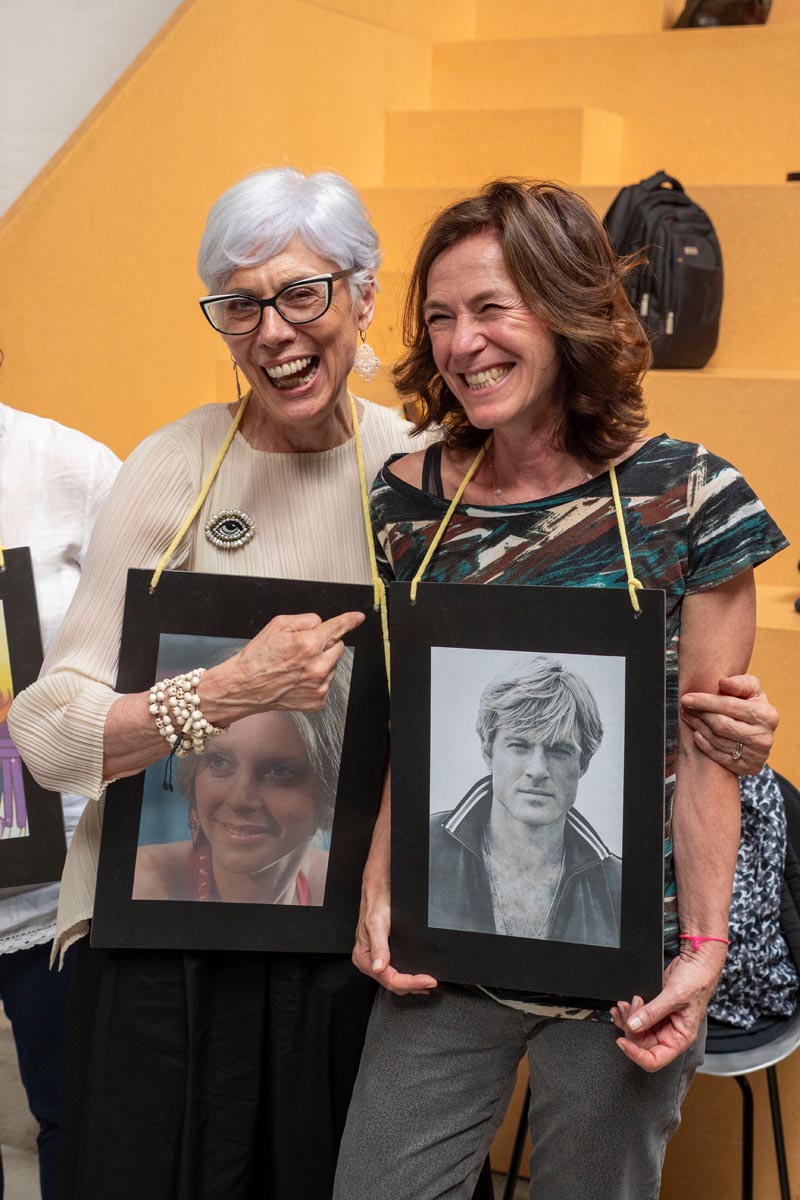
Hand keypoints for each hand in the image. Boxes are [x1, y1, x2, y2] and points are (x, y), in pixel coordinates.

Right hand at [201, 610, 363, 724]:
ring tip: (295, 666)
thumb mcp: (278, 625)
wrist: (243, 687)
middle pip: (338, 646)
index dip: (350, 620)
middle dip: (325, 644)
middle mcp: (318, 666)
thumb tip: (323, 623)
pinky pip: (326, 682)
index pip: (338, 628)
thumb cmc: (257, 656)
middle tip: (302, 648)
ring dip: (321, 662)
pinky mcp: (317, 700)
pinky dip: (315, 679)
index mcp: (309, 644)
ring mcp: (319, 686)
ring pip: (333, 665)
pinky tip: (297, 679)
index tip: (358, 617)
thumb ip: (306, 620)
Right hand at [352, 870, 436, 996]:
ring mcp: (376, 960)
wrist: (378, 892)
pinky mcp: (383, 956)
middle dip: (414, 986)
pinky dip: (408, 979)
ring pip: (394, 981)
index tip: (427, 980)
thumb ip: (379, 947)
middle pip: (392, 983)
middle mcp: (369, 962)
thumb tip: (379, 967)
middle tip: (432, 982)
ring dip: (412, 985)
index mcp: (364, 957)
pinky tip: (418, 978)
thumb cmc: (376, 905)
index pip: (388, 979)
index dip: (410, 982)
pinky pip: (395, 973)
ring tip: (428, 984)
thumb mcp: (377, 924)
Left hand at [610, 947, 723, 1071]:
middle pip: (641, 1044)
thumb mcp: (674, 997)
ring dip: (626, 1019)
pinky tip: (623, 1005)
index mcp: (680, 1038)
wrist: (697, 961)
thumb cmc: (697, 981)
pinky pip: (636, 1017)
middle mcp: (670, 1033)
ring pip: (636, 1031)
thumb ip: (653, 1012)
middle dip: (630, 1028)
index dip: (636, 1054)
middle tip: (628, 1010)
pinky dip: (628, 1012)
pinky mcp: (654, 1009)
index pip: (655, 1059)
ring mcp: (661, 1021)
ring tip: (624, 1005)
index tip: (622, 1042)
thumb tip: (633, 1026)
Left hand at [680, 673, 776, 775]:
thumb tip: (723, 682)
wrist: (760, 733)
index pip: (730, 706)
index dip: (706, 701)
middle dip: (700, 715)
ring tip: (688, 717)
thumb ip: (740, 683)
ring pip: (718, 740)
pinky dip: (705, 745)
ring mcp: (756, 755)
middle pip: (721, 725)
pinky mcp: (748, 768)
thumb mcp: (751, 690)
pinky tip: (696, 734)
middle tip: (684, 708)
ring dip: (698, 727)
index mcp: (766, 715)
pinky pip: (720, 757)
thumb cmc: (751, 706)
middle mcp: (763, 737)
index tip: (687, 698)